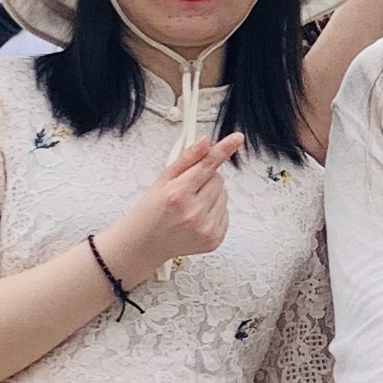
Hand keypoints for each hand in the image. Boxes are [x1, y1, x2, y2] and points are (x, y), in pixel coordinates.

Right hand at [102, 131, 245, 287]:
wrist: (145, 244)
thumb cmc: (151, 210)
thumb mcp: (162, 180)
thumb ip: (186, 159)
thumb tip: (206, 142)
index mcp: (177, 194)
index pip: (207, 166)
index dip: (223, 150)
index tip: (237, 138)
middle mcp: (193, 213)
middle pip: (218, 178)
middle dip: (205, 179)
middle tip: (187, 190)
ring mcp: (206, 229)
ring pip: (224, 194)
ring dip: (211, 195)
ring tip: (190, 205)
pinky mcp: (215, 239)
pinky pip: (226, 211)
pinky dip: (214, 210)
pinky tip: (196, 217)